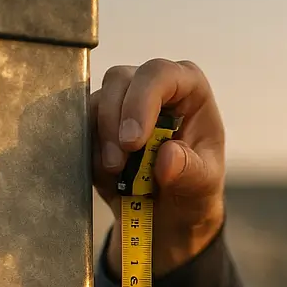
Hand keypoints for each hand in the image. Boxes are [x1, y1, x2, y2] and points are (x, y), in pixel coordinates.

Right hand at [91, 59, 226, 276]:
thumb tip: (167, 157)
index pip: (160, 74)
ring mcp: (123, 100)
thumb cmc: (194, 189)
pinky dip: (90, 150)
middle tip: (117, 163)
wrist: (171, 213)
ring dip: (100, 138)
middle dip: (113, 121)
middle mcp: (153, 86)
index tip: (133, 142)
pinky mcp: (100, 122)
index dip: (142, 101)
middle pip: (120, 80)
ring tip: (115, 172)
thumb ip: (191, 171)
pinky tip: (106, 174)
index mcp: (189, 89)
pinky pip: (82, 124)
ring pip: (97, 100)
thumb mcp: (203, 186)